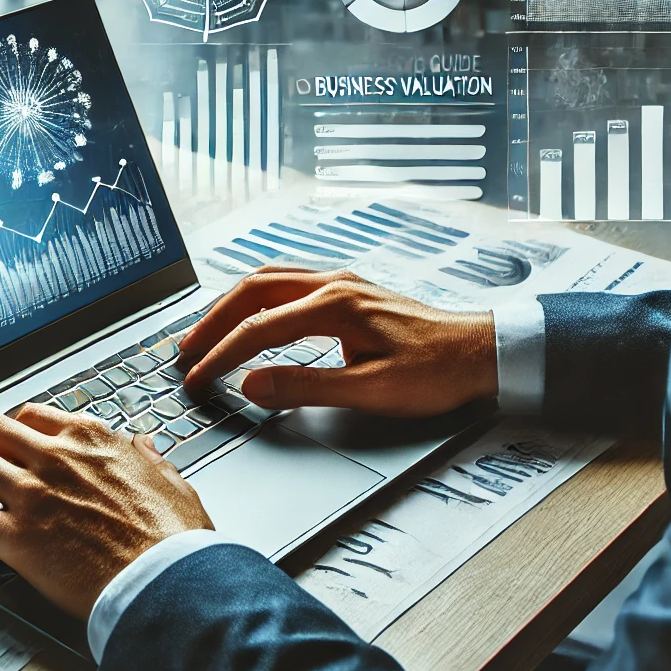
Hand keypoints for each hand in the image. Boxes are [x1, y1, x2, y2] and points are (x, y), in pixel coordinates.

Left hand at [0, 406, 211, 619]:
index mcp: (92, 441)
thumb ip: (150, 459)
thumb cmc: (173, 541)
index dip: (11, 427)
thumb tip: (142, 443)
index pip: (35, 415)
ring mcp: (32, 495)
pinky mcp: (16, 536)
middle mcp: (55, 458)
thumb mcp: (172, 483)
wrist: (165, 582)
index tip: (3, 439)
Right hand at [176, 267, 497, 417]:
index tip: (198, 379)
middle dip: (213, 321)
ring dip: (231, 305)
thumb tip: (252, 385)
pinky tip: (251, 313)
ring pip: (268, 279)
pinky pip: (287, 281)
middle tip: (186, 351)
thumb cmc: (437, 373)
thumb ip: (306, 386)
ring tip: (206, 332)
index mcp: (336, 307)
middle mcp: (334, 284)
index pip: (259, 329)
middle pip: (252, 291)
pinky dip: (256, 296)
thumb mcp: (372, 391)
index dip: (222, 356)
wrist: (484, 352)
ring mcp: (342, 282)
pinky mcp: (349, 289)